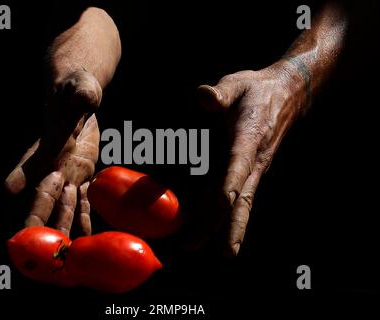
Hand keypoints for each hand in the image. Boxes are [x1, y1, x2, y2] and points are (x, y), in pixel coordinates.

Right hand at [5, 70, 100, 236]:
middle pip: (44, 193)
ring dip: (62, 226)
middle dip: (39, 217)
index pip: (34, 161)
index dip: (22, 176)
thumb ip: (82, 96)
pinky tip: (85, 237)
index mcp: (50, 141)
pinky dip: (83, 218)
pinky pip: (82, 200)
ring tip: (62, 253)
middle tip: (32, 242)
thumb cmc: (76, 87)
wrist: (78, 94)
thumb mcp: (81, 88)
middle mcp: (54, 162)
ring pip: (63, 203)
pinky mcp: (82, 174)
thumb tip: (86, 98)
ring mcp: (67, 171)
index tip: (8, 193)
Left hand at [197, 61, 306, 255]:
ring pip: (239, 204)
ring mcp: (253, 169)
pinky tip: (213, 230)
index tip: (221, 203)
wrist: (287, 96)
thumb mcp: (237, 83)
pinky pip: (237, 198)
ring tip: (203, 248)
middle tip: (193, 245)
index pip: (238, 164)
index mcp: (248, 137)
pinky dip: (226, 217)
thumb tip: (203, 96)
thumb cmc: (257, 90)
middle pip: (237, 198)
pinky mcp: (250, 172)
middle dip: (218, 223)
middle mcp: (253, 160)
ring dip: (223, 228)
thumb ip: (220, 93)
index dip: (229, 184)